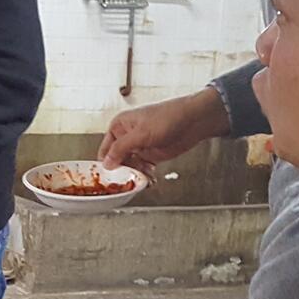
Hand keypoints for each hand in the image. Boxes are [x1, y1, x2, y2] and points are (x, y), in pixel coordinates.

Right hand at [98, 87, 227, 171]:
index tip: (110, 178)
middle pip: (116, 161)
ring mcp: (139, 147)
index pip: (105, 150)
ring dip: (134, 175)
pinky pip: (141, 169)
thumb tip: (107, 163)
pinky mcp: (150, 156)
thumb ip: (121, 149)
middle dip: (122, 172)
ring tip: (141, 179)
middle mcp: (127, 137)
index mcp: (119, 126)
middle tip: (127, 181)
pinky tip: (149, 178)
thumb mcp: (140, 133)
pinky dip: (144, 176)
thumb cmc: (169, 117)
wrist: (193, 121)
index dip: (106, 165)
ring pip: (129, 167)